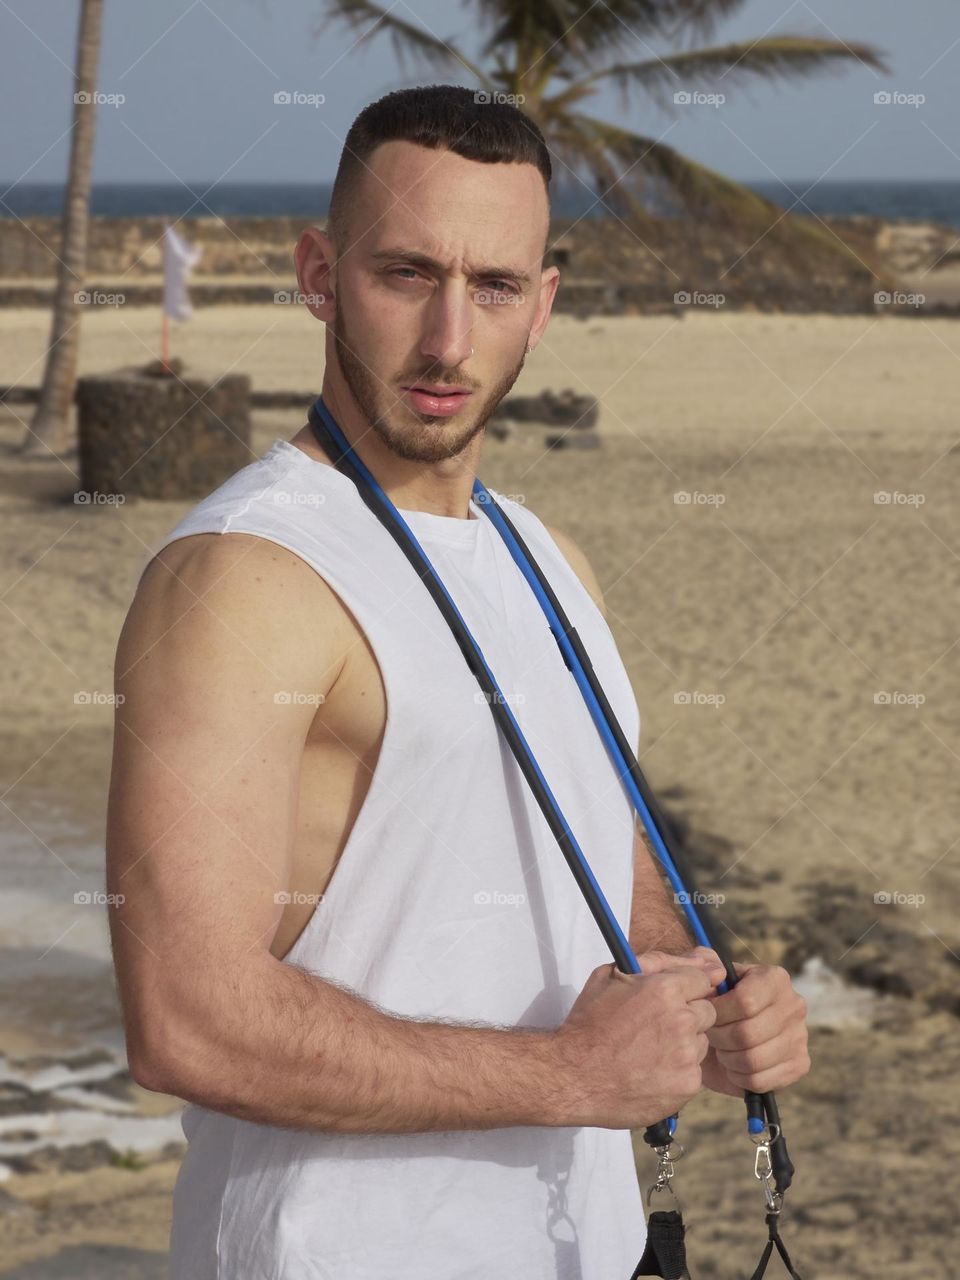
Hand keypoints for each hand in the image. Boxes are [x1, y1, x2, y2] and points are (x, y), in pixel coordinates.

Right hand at [555, 949, 721, 1129]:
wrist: (573, 1075)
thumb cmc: (590, 1022)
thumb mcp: (612, 976)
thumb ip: (658, 961)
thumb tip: (702, 959)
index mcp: (666, 989)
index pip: (702, 979)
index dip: (686, 989)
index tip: (670, 1000)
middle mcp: (682, 1020)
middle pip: (708, 1012)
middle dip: (688, 1015)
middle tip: (657, 1026)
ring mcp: (686, 1055)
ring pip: (701, 1042)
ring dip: (684, 1044)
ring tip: (650, 1051)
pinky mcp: (687, 1085)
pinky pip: (694, 1071)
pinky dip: (678, 1071)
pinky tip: (651, 1071)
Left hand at [700, 962, 809, 1097]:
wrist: (726, 1033)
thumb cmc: (715, 1003)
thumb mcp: (705, 977)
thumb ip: (701, 961)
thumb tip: (712, 968)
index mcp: (774, 978)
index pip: (746, 1001)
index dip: (719, 1013)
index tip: (706, 1013)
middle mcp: (794, 1005)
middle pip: (748, 1033)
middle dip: (720, 1038)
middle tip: (710, 1035)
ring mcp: (800, 1036)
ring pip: (753, 1059)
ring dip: (728, 1059)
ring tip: (722, 1049)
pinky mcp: (799, 1065)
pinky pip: (761, 1080)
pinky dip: (739, 1077)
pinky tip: (734, 1066)